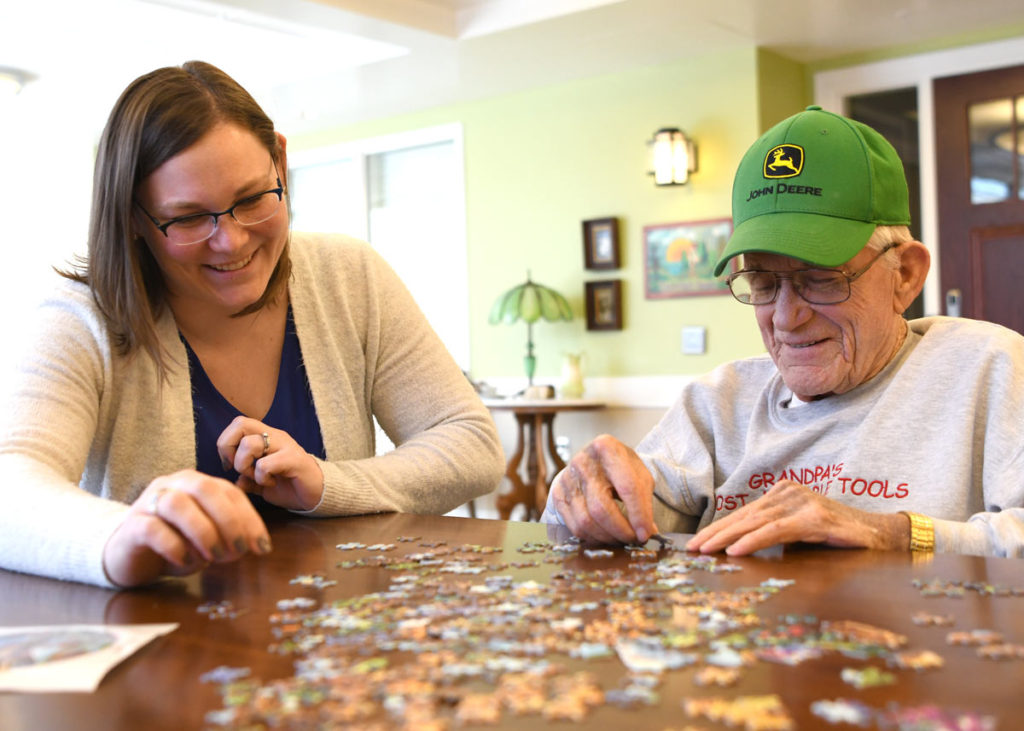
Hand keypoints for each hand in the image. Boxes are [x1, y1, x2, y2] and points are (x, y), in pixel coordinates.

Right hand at [102, 470, 271, 586]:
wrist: (126, 556)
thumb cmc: (173, 544)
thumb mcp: (206, 540)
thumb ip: (227, 537)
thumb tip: (249, 546)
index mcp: (196, 484)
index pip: (229, 492)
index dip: (250, 518)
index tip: (262, 546)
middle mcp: (172, 485)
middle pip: (205, 489)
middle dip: (229, 520)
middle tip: (240, 550)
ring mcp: (149, 502)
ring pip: (177, 504)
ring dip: (202, 532)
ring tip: (214, 557)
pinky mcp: (131, 525)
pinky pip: (153, 529)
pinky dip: (175, 545)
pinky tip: (187, 561)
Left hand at [217, 416, 323, 511]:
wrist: (318, 494)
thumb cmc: (291, 486)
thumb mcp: (263, 484)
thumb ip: (248, 480)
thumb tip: (235, 482)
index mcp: (267, 437)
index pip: (238, 424)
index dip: (225, 443)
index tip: (229, 465)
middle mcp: (275, 436)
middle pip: (240, 424)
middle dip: (229, 448)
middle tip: (237, 467)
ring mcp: (285, 446)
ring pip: (250, 444)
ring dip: (245, 466)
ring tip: (257, 477)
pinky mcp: (293, 459)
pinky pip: (265, 464)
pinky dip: (261, 478)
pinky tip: (270, 483)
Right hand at [547, 434, 657, 543]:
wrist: (594, 462)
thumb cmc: (620, 468)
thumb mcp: (639, 474)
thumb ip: (644, 501)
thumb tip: (646, 531)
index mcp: (607, 448)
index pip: (627, 487)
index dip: (639, 515)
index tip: (646, 533)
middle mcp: (582, 461)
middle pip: (601, 508)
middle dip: (621, 530)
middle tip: (634, 538)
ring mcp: (567, 478)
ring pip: (586, 521)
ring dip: (607, 537)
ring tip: (621, 537)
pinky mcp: (558, 494)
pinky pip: (574, 526)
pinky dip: (593, 537)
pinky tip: (605, 534)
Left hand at [685, 480, 908, 554]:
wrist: (880, 535)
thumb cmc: (837, 537)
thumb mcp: (798, 535)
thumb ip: (773, 535)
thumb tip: (738, 550)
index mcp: (782, 494)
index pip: (744, 513)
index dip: (719, 528)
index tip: (697, 542)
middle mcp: (788, 493)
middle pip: (744, 516)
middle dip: (716, 533)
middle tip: (692, 547)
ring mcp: (801, 502)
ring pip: (755, 522)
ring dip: (727, 537)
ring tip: (706, 549)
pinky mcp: (813, 517)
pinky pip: (776, 530)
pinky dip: (753, 541)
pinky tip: (735, 550)